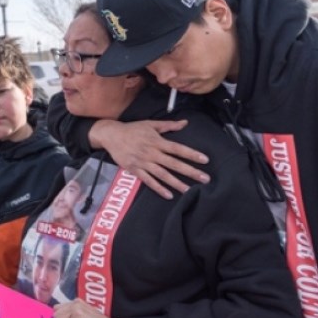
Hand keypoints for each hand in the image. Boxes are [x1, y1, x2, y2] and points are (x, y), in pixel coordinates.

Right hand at [89, 119, 209, 197]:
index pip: (178, 148)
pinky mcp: (135, 170)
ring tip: (189, 190)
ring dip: (176, 183)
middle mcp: (151, 153)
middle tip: (204, 179)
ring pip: (162, 174)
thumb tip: (185, 123)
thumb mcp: (150, 124)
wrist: (111, 135)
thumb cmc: (132, 129)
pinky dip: (158, 188)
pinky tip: (169, 195)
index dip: (192, 154)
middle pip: (174, 163)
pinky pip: (148, 181)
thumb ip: (169, 125)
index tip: (205, 160)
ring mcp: (143, 162)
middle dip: (190, 171)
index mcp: (157, 141)